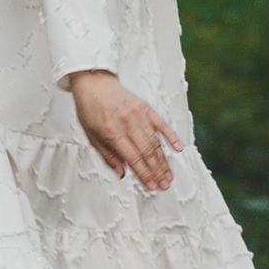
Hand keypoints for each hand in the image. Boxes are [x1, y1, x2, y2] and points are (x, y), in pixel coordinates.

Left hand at [65, 70, 178, 193]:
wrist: (93, 82)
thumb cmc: (90, 109)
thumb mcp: (91, 136)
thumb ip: (108, 156)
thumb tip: (122, 174)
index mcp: (112, 132)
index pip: (133, 159)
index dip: (144, 175)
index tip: (151, 186)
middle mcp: (127, 123)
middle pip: (147, 153)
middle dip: (157, 172)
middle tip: (164, 185)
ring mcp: (138, 114)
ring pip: (155, 142)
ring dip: (164, 160)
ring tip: (169, 175)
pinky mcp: (146, 107)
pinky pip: (161, 124)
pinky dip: (171, 136)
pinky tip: (178, 148)